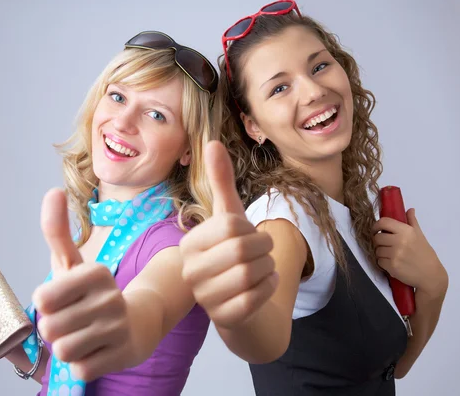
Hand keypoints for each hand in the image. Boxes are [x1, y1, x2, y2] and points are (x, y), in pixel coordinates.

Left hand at [32, 189, 131, 381]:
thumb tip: (53, 190)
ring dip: (67, 348)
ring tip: (84, 336)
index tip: (62, 298)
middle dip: (54, 329)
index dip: (46, 303)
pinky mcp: (124, 354)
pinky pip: (80, 370)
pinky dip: (83, 365)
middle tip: (73, 321)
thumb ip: (58, 231)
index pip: (43, 298)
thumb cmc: (94, 293)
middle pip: (49, 328)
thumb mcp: (75, 264)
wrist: (139, 323)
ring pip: (63, 351)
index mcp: (95, 272)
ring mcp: (119, 327)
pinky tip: (98, 351)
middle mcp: (110, 297)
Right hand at [180, 141, 277, 328]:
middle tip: (260, 252)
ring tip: (261, 269)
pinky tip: (262, 286)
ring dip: (268, 267)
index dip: (251, 228)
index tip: (249, 235)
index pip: (232, 226)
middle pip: (243, 250)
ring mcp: (205, 298)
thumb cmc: (233, 254)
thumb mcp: (230, 217)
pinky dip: (269, 287)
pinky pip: (259, 297)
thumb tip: (212, 141)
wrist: (240, 302)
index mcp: (189, 244)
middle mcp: (190, 271)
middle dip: (263, 248)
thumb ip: (221, 182)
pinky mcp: (224, 318)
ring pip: (252, 273)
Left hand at [373, 208, 447, 295]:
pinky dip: (383, 263)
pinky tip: (393, 263)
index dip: (376, 225)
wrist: (430, 275)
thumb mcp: (420, 235)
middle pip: (377, 237)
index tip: (376, 230)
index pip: (383, 222)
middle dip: (379, 241)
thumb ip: (412, 221)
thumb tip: (410, 209)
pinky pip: (379, 261)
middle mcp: (400, 241)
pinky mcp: (392, 266)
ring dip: (381, 253)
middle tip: (386, 245)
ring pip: (377, 250)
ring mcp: (395, 254)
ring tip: (391, 255)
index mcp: (406, 231)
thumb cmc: (425, 254)